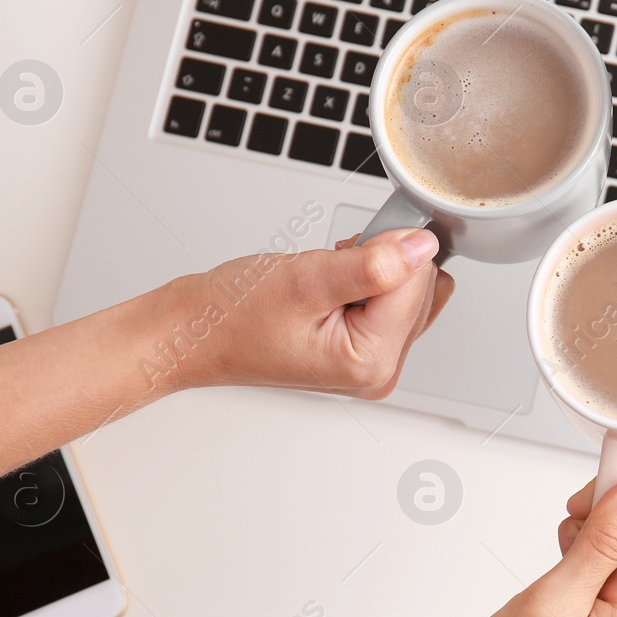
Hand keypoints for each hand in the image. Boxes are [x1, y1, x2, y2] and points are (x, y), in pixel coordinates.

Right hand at [156, 227, 453, 397]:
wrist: (195, 334)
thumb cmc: (233, 317)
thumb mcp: (306, 280)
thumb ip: (373, 264)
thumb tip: (421, 247)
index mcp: (371, 361)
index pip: (419, 283)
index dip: (388, 249)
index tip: (349, 246)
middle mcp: (379, 370)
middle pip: (421, 289)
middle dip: (384, 263)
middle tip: (332, 266)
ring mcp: (372, 363)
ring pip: (410, 292)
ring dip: (376, 271)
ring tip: (326, 281)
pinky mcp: (364, 350)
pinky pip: (392, 302)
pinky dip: (368, 281)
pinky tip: (332, 286)